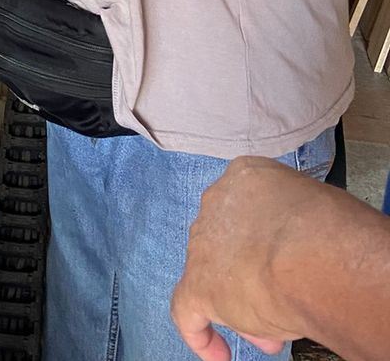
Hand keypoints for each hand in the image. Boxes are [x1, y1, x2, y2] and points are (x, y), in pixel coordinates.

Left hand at [171, 157, 332, 360]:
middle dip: (250, 274)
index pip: (246, 210)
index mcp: (245, 177)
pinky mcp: (198, 284)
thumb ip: (294, 228)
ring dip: (238, 304)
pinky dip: (200, 333)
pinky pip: (187, 311)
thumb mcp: (316, 211)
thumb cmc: (333, 231)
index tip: (279, 261)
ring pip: (214, 275)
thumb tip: (295, 260)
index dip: (260, 241)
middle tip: (277, 302)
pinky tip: (217, 353)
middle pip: (227, 243)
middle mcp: (216, 203)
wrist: (312, 255)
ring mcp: (203, 243)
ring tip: (269, 334)